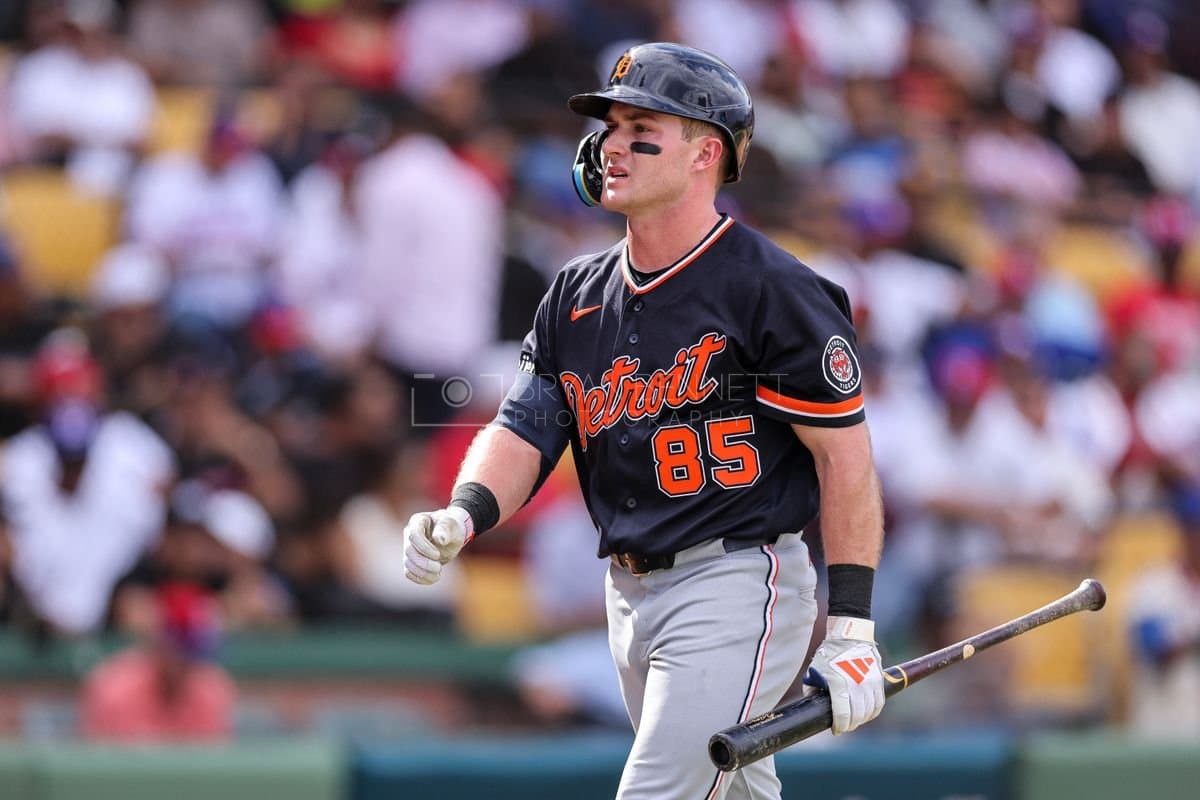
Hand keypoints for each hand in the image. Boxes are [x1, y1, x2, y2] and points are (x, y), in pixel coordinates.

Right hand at [403, 507, 472, 584]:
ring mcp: (409, 548)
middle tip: (438, 568)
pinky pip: (409, 573)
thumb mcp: (452, 525)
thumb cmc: (451, 527)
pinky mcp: (411, 561)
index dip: (423, 547)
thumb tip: (439, 539)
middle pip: (409, 551)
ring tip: (438, 574)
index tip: (437, 555)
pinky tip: (434, 578)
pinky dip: (420, 578)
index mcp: (418, 521)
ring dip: (422, 572)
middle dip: (423, 562)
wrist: (452, 535)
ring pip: (408, 563)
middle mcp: (409, 534)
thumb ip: (445, 529)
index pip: (413, 535)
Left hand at [802, 616, 884, 734]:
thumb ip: (812, 690)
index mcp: (838, 684)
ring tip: (855, 720)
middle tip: (845, 726)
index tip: (836, 730)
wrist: (849, 636)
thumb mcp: (814, 671)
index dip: (839, 726)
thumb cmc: (829, 654)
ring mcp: (869, 682)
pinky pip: (879, 703)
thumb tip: (812, 707)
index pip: (842, 715)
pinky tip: (866, 713)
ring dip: (862, 719)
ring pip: (869, 711)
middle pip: (857, 716)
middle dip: (850, 725)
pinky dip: (873, 711)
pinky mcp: (879, 680)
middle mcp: (856, 684)